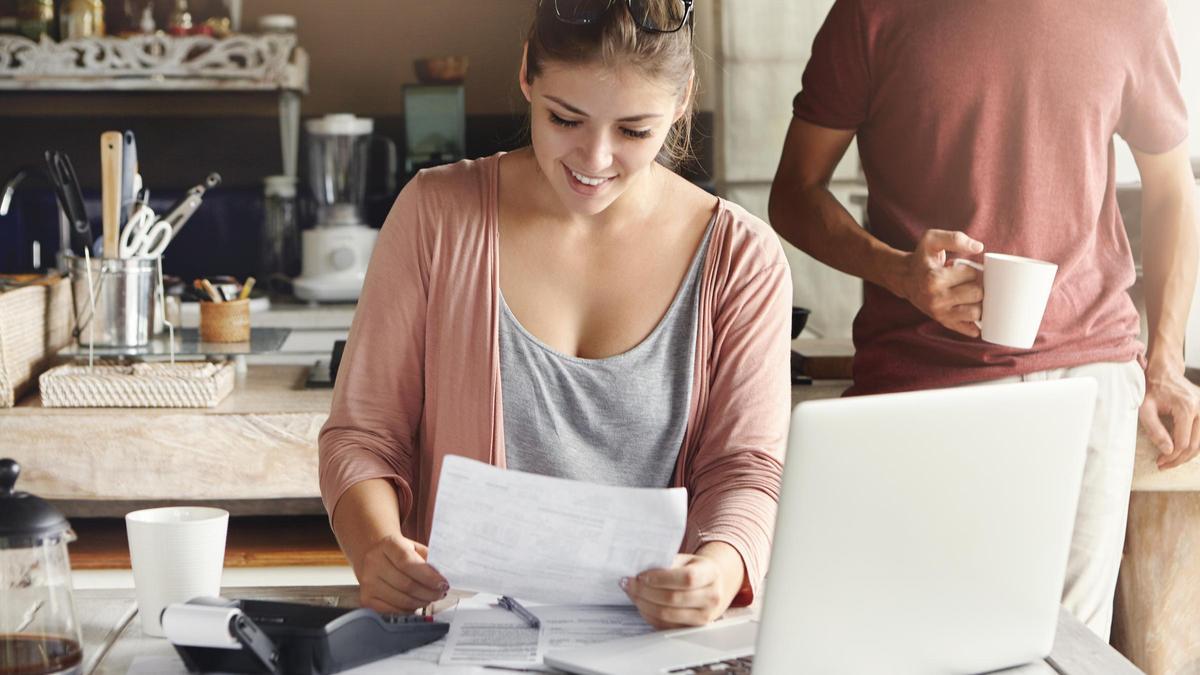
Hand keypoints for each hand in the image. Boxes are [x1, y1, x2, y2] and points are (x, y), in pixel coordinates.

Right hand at [354, 533, 448, 612]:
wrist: (374, 555)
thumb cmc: (399, 552)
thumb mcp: (414, 547)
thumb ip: (429, 559)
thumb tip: (444, 578)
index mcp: (388, 545)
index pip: (408, 563)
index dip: (428, 577)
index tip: (443, 584)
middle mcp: (374, 562)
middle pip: (406, 584)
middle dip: (429, 592)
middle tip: (441, 593)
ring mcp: (368, 582)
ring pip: (401, 600)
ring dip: (421, 602)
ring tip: (431, 598)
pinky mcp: (366, 598)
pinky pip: (392, 610)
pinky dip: (408, 610)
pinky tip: (417, 604)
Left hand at [621, 543, 743, 629]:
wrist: (712, 586)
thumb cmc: (694, 569)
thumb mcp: (685, 560)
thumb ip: (667, 563)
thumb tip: (638, 568)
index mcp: (711, 574)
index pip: (686, 578)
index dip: (661, 578)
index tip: (641, 575)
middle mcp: (711, 597)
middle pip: (673, 598)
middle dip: (645, 591)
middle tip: (628, 583)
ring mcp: (703, 616)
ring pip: (667, 614)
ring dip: (643, 603)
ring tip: (631, 592)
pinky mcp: (691, 628)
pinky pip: (665, 625)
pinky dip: (648, 614)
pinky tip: (640, 603)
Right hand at [896, 230, 984, 337]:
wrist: (905, 278)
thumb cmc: (922, 258)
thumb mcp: (932, 240)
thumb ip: (954, 238)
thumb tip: (978, 247)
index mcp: (934, 278)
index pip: (971, 274)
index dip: (972, 269)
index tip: (964, 269)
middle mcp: (936, 299)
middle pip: (977, 294)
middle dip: (977, 285)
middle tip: (970, 281)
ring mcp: (940, 313)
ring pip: (976, 313)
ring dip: (979, 302)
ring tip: (971, 294)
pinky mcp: (943, 322)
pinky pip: (969, 329)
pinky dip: (976, 324)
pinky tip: (973, 312)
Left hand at [1140, 364, 1199, 469]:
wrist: (1163, 372)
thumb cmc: (1151, 388)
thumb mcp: (1145, 408)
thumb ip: (1154, 429)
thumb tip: (1167, 451)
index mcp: (1187, 407)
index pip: (1183, 442)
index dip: (1172, 456)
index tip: (1159, 461)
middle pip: (1195, 445)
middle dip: (1180, 459)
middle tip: (1164, 465)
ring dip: (1187, 455)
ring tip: (1170, 461)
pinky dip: (1193, 445)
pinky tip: (1179, 451)